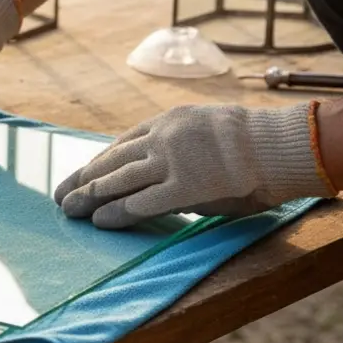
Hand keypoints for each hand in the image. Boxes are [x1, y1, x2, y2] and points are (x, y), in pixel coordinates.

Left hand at [53, 103, 335, 228]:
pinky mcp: (183, 188)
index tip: (81, 175)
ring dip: (89, 197)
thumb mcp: (209, 130)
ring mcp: (170, 162)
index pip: (122, 144)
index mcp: (167, 121)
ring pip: (117, 181)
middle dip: (83, 179)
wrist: (281, 144)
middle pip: (111, 161)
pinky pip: (140, 203)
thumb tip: (162, 167)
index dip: (98, 163)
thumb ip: (182, 146)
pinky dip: (115, 212)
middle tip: (61, 194)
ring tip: (69, 210)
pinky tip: (99, 222)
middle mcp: (161, 138)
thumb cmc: (255, 143)